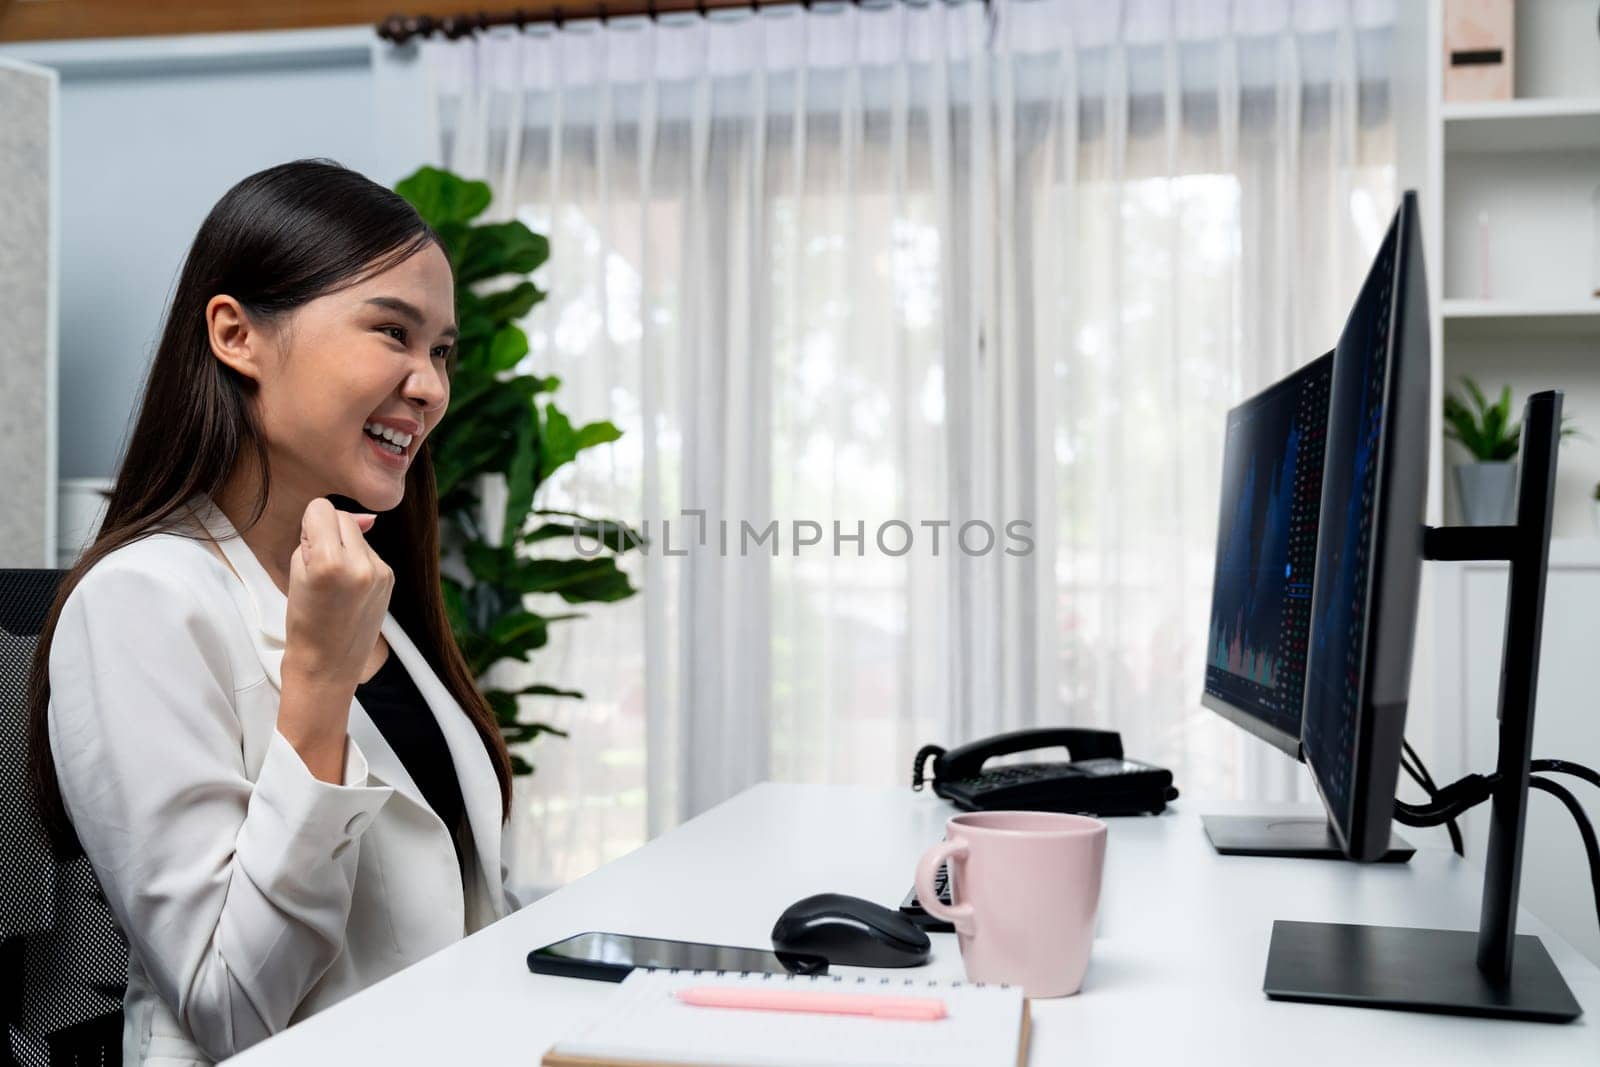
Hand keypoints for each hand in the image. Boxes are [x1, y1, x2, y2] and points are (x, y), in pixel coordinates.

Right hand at [281, 497, 392, 693]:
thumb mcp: (297, 573)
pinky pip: (369, 551)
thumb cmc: (304, 622)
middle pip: (343, 516)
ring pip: (358, 532)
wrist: (328, 664)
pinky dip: (357, 559)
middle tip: (318, 565)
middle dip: (328, 531)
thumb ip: (316, 536)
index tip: (305, 547)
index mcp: (329, 563)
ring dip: (344, 545)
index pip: (321, 508)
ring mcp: (380, 572)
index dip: (308, 524)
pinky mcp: (390, 578)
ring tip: (334, 579)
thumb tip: (361, 516)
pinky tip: (349, 586)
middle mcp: (361, 565)